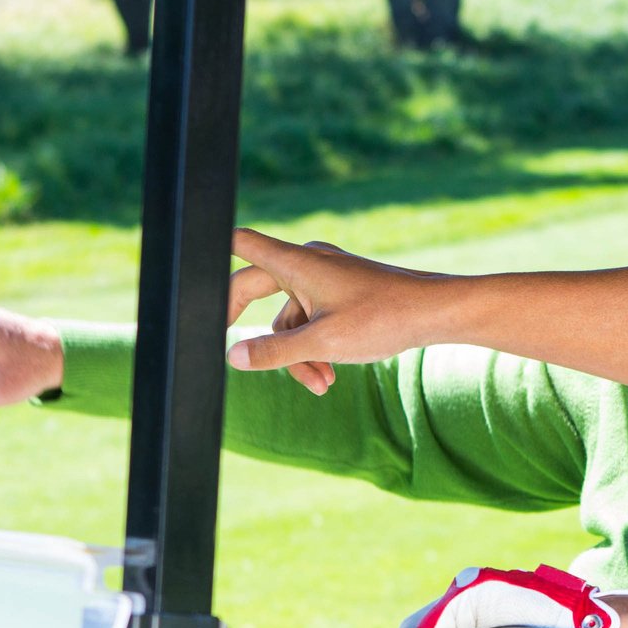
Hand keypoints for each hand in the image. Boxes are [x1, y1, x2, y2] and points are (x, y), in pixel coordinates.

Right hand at [227, 229, 450, 394]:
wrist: (435, 314)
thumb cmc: (383, 319)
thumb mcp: (322, 342)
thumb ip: (275, 352)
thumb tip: (233, 357)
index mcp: (296, 262)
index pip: (240, 244)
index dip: (211, 257)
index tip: (192, 282)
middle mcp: (307, 262)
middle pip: (256, 289)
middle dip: (259, 332)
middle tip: (234, 355)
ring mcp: (326, 277)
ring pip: (289, 316)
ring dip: (297, 353)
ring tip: (321, 383)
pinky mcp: (342, 293)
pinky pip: (312, 318)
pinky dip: (315, 346)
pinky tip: (330, 376)